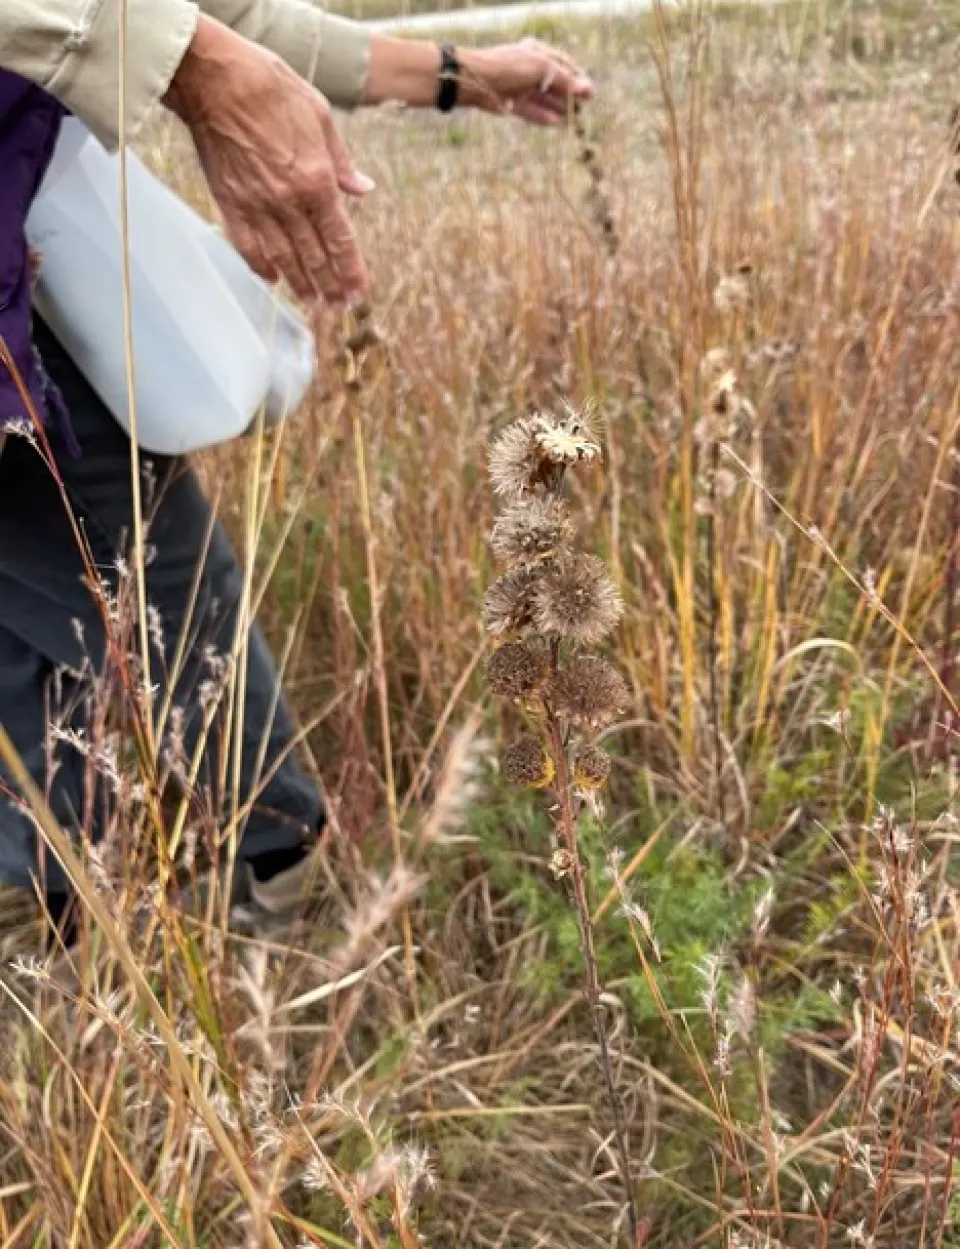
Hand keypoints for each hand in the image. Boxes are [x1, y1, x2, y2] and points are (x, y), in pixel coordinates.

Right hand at [164, 16, 373, 305]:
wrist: (214, 78)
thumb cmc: (270, 87)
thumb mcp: (320, 115)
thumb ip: (341, 162)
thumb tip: (363, 189)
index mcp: (316, 180)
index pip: (340, 239)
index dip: (351, 270)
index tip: (359, 293)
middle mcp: (288, 201)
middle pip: (314, 256)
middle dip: (329, 285)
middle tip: (338, 307)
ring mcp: (256, 205)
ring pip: (283, 257)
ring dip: (300, 284)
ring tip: (312, 303)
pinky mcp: (229, 202)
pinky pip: (247, 244)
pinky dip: (260, 265)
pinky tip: (272, 279)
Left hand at [457, 39, 593, 124]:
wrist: (479, 80)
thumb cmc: (511, 67)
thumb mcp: (542, 69)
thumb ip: (564, 80)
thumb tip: (586, 89)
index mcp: (537, 53)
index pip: (562, 65)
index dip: (577, 78)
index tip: (590, 93)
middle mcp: (529, 69)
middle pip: (554, 84)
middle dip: (569, 95)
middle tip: (583, 107)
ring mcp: (520, 87)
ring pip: (543, 99)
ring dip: (558, 107)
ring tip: (573, 118)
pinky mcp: (512, 103)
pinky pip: (531, 111)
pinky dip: (542, 116)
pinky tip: (555, 122)